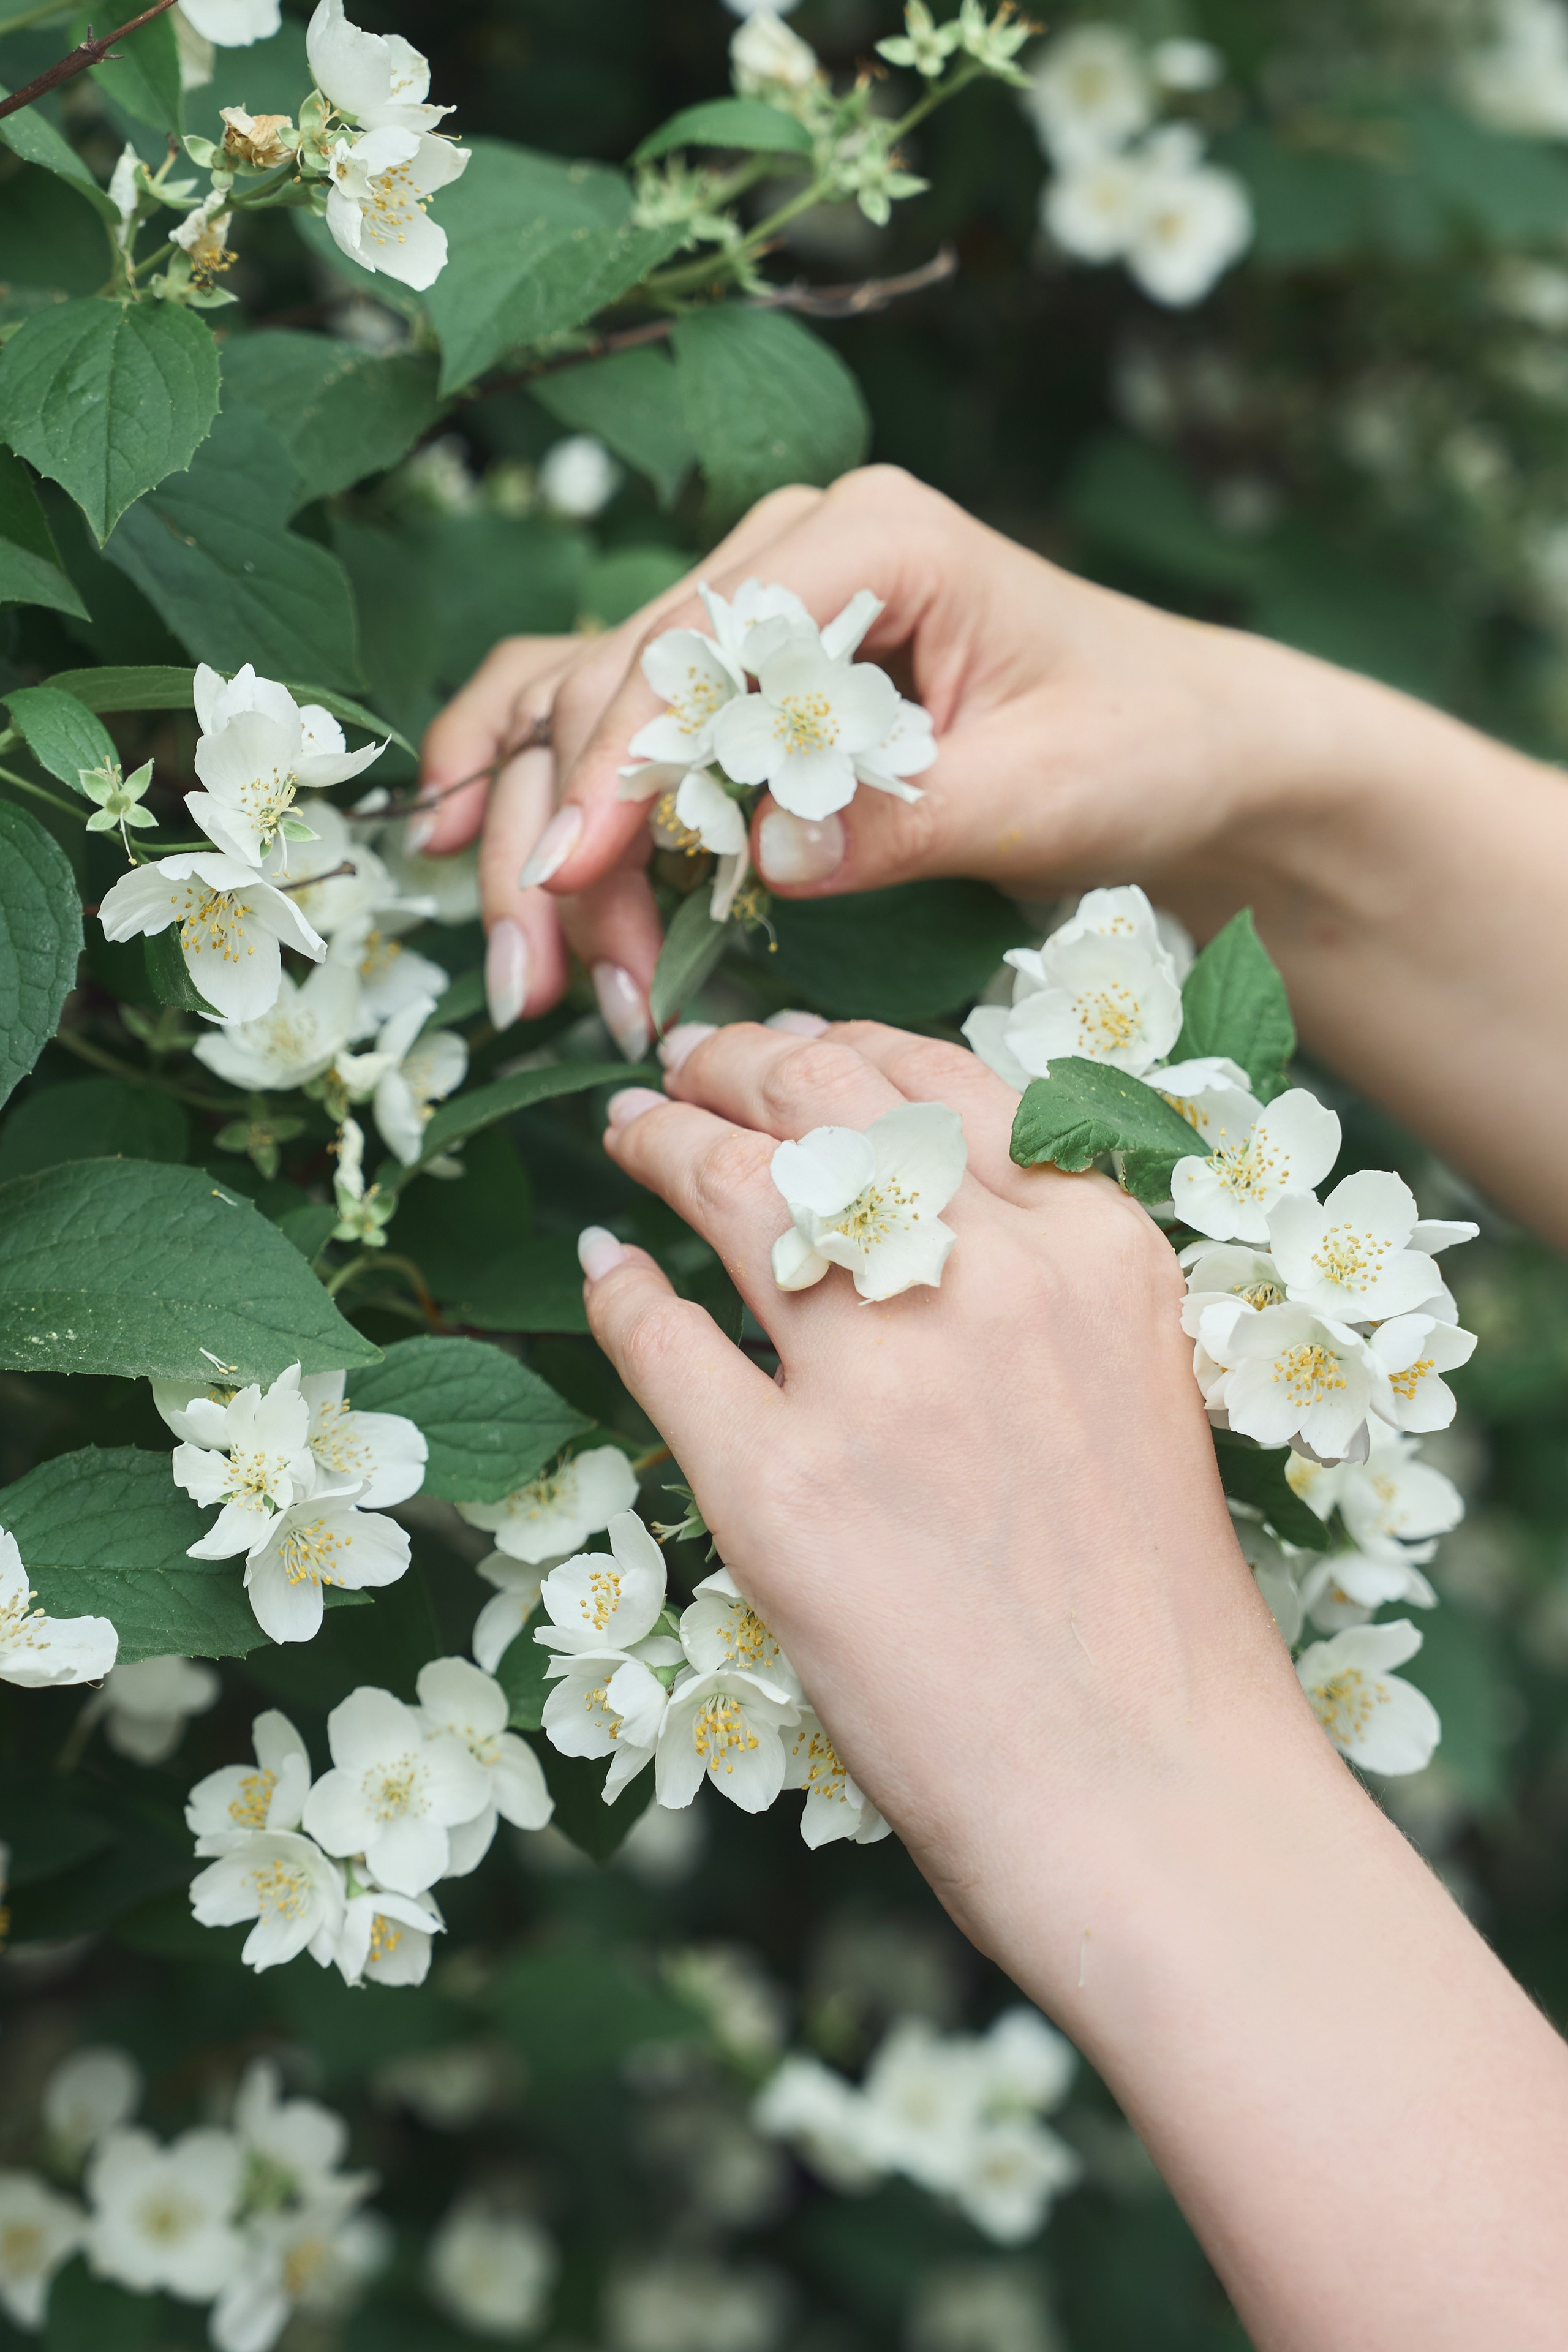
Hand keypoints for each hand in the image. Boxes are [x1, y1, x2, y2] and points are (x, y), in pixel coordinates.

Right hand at [413, 464, 1344, 1050]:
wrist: (1179, 747)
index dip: (617, 768)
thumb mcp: (1049, 793)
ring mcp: (757, 607)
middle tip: (542, 983)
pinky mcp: (744, 674)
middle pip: (616, 683)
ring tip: (528, 975)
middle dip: (561, 837)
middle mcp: (794, 550)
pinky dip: (548, 795)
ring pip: (586, 707)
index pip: (698, 645)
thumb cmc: (1138, 749)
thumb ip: (903, 817)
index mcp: (875, 538)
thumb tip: (756, 856)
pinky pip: (611, 721)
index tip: (570, 886)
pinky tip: (475, 862)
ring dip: (540, 838)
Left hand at [577, 1018, 1567, 2351]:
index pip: (931, 1078)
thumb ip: (1038, 1276)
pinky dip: (622, 1291)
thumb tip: (904, 1200)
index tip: (780, 1046)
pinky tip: (608, 1269)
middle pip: (819, 1101)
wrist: (1155, 1793)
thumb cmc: (1152, 1610)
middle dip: (734, 1062)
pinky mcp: (777, 1484)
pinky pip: (661, 1338)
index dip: (832, 1045)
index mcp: (1094, 1245)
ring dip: (662, 1138)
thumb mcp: (1131, 1384)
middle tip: (685, 1062)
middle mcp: (990, 1278)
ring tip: (630, 1127)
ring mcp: (877, 1379)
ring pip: (728, 1188)